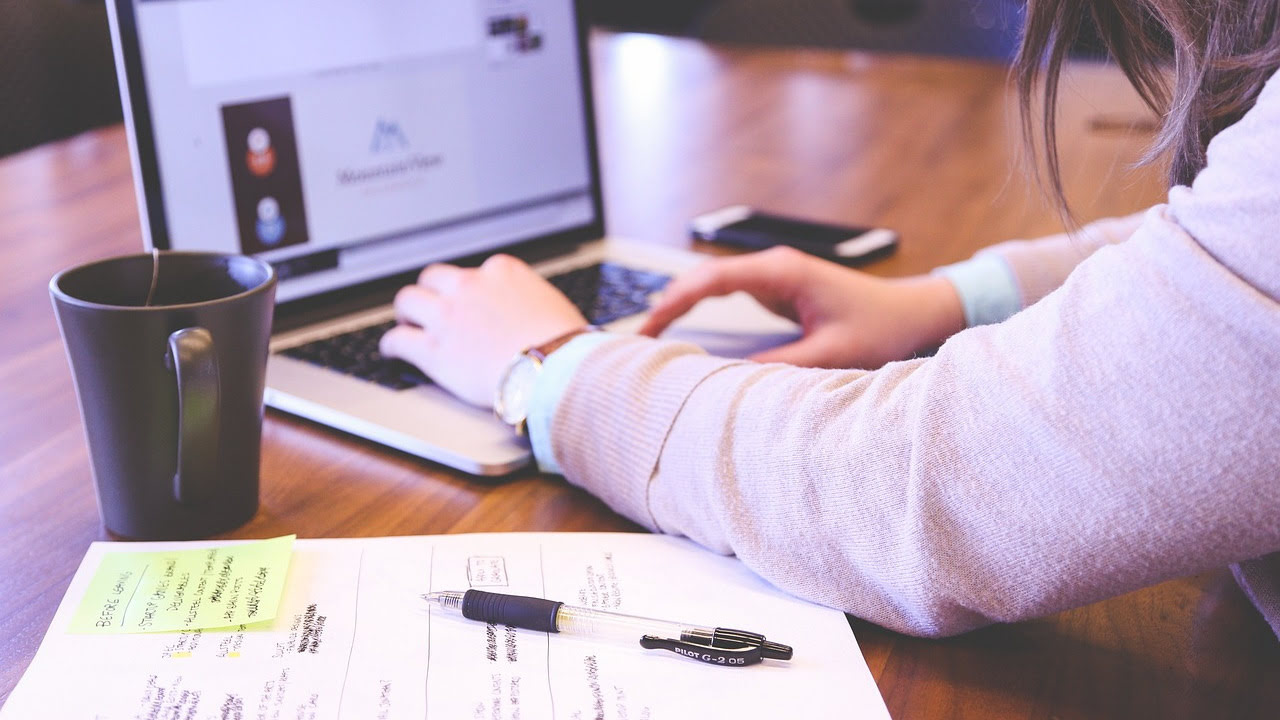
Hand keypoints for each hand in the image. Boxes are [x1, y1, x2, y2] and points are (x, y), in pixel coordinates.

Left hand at [379, 254, 586, 407]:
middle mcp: (470, 286)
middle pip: (433, 277)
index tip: (467, 301)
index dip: (467, 289)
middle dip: (430, 292)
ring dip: (407, 312)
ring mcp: (448, 316)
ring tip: (407, 324)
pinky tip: (392, 352)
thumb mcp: (551, 304)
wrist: (555, 369)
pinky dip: (391, 345)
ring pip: (408, 300)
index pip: (474, 271)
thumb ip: (529, 300)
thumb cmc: (564, 344)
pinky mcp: (433, 350)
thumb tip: (531, 312)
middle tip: (430, 307)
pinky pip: (398, 340)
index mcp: (502, 271)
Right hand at [639, 246, 964, 368]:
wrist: (913, 313)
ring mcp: (774, 276)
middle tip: (637, 340)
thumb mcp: (831, 354)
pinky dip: (701, 310)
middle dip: (667, 304)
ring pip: (712, 285)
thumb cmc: (882, 327)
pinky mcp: (778, 290)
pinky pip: (728, 295)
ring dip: (681, 306)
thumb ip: (780, 366)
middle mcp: (774, 267)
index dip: (674, 302)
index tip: (648, 327)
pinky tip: (682, 330)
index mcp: (783, 272)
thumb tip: (729, 381)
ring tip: (650, 338)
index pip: (712, 280)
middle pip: (703, 278)